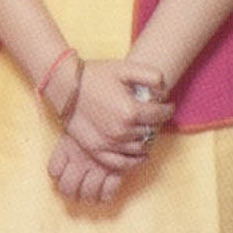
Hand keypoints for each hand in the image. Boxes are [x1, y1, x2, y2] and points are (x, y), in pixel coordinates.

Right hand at [44, 60, 169, 205]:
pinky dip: (134, 161)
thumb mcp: (125, 68)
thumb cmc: (95, 75)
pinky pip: (122, 164)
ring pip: (139, 148)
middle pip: (150, 131)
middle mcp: (123, 131)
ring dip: (146, 139)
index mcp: (131, 111)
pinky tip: (140, 155)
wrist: (64, 86)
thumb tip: (165, 92)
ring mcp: (110, 144)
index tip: (168, 106)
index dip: (167, 110)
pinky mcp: (97, 151)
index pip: (160, 115)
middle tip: (152, 116)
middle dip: (155, 123)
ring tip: (144, 130)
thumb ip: (151, 76)